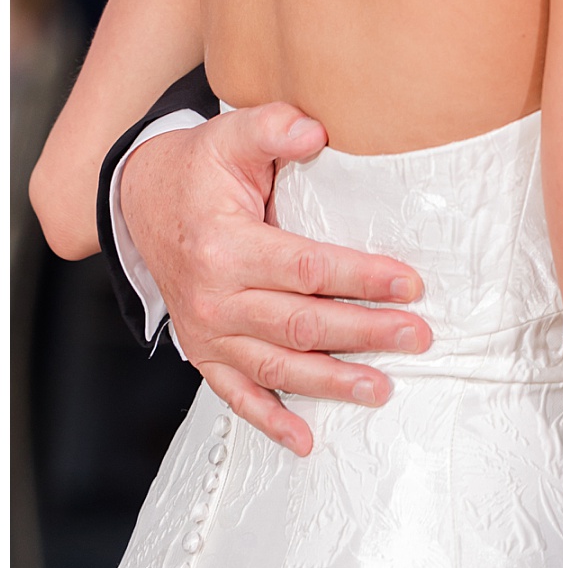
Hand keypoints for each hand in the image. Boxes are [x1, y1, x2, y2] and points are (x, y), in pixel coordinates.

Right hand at [119, 105, 432, 456]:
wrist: (139, 203)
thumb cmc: (196, 169)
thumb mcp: (230, 136)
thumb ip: (272, 127)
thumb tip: (316, 131)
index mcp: (226, 247)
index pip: (306, 268)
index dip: (360, 277)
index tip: (409, 283)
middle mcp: (215, 298)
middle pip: (301, 324)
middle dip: (365, 333)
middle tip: (418, 336)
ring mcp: (208, 332)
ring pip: (277, 366)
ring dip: (333, 382)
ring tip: (383, 388)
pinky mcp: (205, 351)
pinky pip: (237, 394)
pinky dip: (270, 420)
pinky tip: (305, 440)